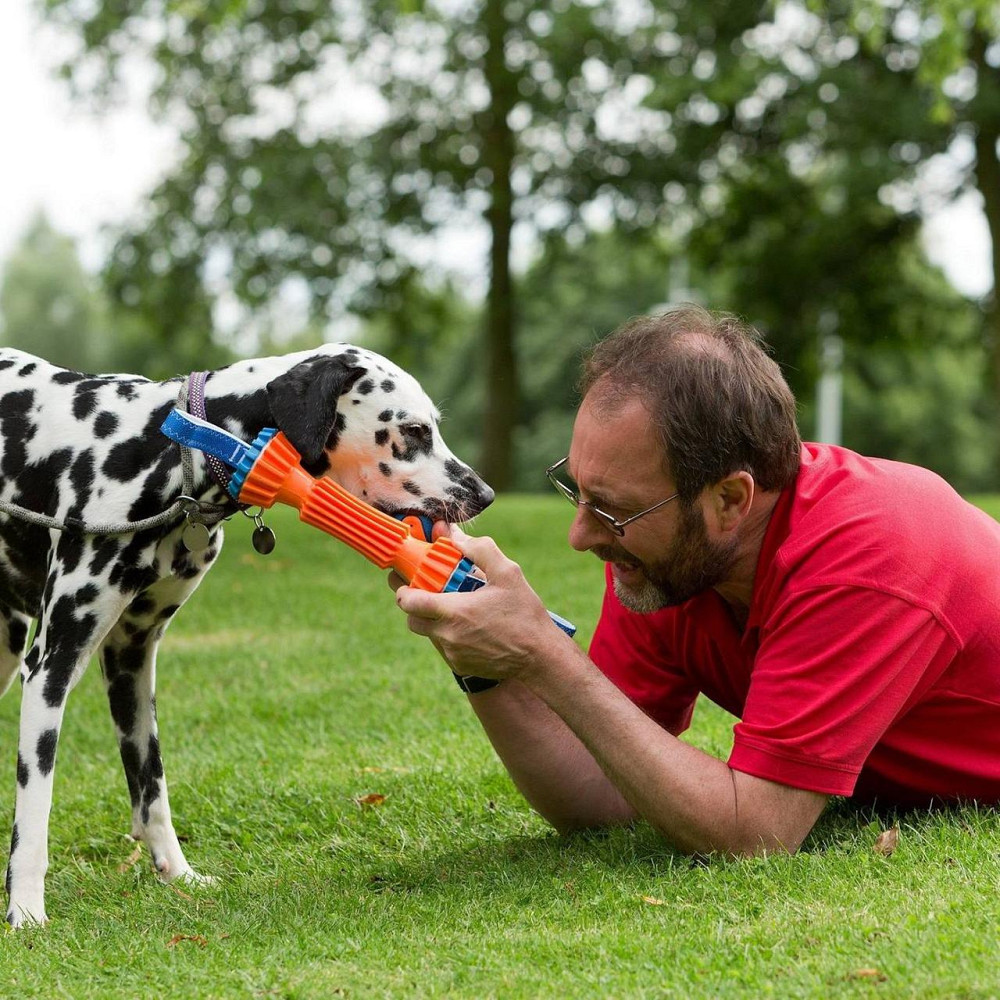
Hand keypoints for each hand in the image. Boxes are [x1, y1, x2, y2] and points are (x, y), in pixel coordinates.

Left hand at [392, 527, 557, 681]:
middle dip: (415, 603)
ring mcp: (452, 653)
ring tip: (453, 604)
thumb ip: (479, 549)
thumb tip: (454, 535)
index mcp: (454, 612)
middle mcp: (447, 636)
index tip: (409, 579)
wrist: (539, 657)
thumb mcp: (507, 573)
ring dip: (431, 618)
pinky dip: (447, 633)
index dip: (402, 588)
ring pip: (427, 633)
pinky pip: (442, 646)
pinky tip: (468, 623)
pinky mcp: (459, 665)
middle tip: (430, 589)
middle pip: (412, 618)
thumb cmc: (524, 614)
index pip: (407, 601)